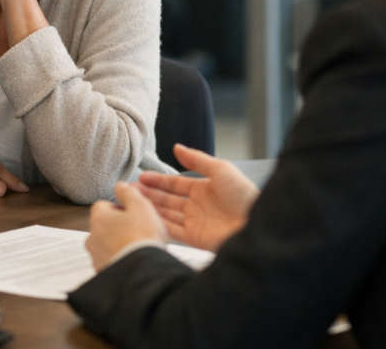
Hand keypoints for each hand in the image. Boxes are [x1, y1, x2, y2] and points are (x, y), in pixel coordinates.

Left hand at [86, 182, 168, 271]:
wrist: (142, 272)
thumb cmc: (142, 238)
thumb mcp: (141, 206)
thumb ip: (128, 192)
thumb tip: (120, 185)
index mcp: (99, 218)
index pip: (103, 205)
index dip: (119, 208)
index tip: (132, 214)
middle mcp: (92, 237)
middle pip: (104, 226)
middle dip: (118, 227)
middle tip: (138, 230)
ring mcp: (96, 257)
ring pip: (106, 244)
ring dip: (118, 244)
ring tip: (137, 247)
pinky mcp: (102, 272)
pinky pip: (110, 260)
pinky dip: (119, 258)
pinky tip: (133, 259)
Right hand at [137, 144, 258, 251]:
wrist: (255, 223)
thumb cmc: (243, 195)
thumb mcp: (221, 169)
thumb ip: (197, 159)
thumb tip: (177, 147)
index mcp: (203, 189)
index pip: (175, 184)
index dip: (158, 180)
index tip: (141, 176)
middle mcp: (197, 206)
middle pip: (167, 199)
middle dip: (149, 194)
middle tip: (129, 189)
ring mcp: (194, 222)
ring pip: (166, 213)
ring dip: (150, 207)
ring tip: (132, 201)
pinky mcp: (194, 238)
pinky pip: (171, 230)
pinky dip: (158, 223)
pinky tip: (144, 217)